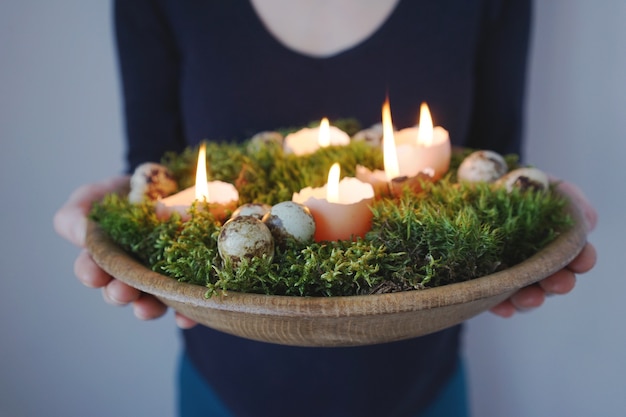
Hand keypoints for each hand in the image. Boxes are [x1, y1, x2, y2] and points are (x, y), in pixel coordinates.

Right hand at [53, 176, 196, 328]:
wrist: (171, 189)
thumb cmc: (126, 196)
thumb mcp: (98, 196)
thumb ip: (79, 213)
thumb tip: (82, 231)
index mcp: (105, 257)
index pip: (91, 270)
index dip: (90, 274)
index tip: (95, 274)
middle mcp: (131, 275)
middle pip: (120, 293)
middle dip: (119, 294)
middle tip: (123, 291)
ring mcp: (161, 280)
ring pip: (152, 303)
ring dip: (147, 308)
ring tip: (148, 307)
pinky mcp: (191, 282)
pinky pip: (188, 303)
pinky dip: (185, 313)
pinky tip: (185, 317)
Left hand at [490, 180, 597, 316]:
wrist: (465, 187)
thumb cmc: (507, 185)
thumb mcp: (537, 183)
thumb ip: (566, 197)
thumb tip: (588, 221)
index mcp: (554, 239)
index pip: (576, 254)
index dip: (583, 259)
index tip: (582, 260)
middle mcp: (536, 261)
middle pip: (554, 280)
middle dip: (559, 283)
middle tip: (558, 283)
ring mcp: (512, 275)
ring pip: (527, 295)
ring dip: (531, 299)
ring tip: (529, 297)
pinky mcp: (485, 283)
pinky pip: (494, 301)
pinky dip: (500, 306)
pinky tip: (502, 307)